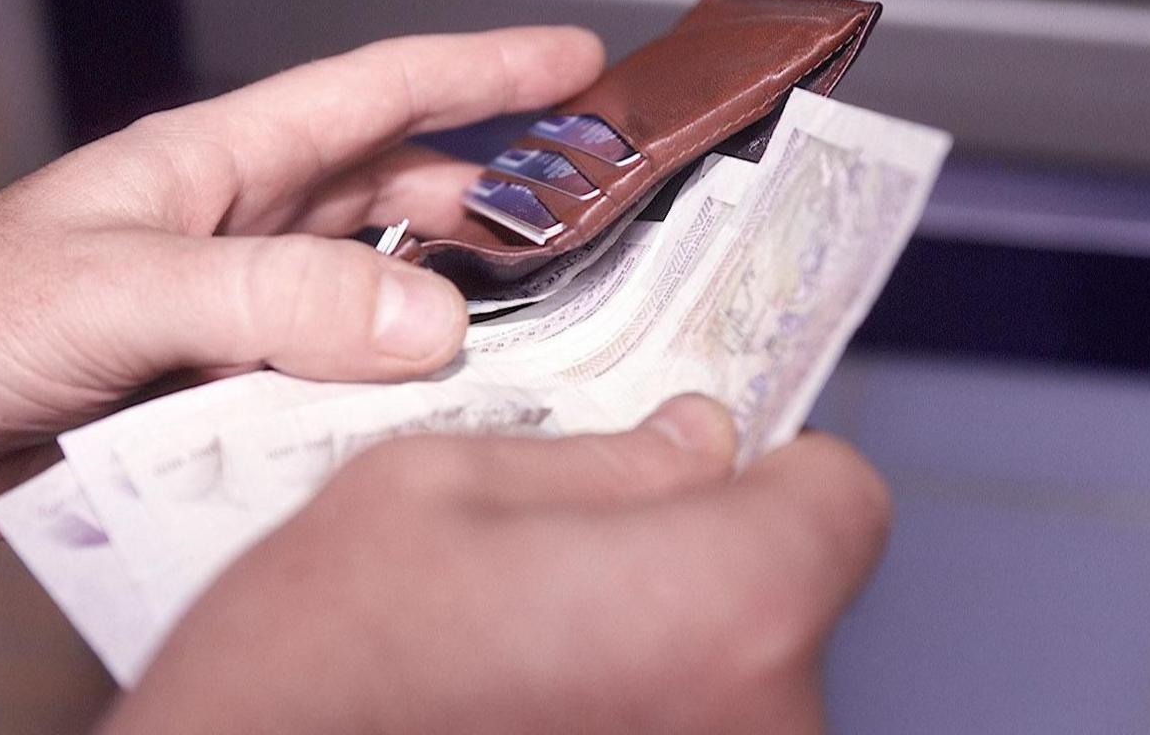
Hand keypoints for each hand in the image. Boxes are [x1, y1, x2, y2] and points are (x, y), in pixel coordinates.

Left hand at [0, 27, 605, 552]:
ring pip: (371, 298)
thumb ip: (269, 299)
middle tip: (585, 222)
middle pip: (395, 194)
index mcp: (216, 167)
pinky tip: (422, 429)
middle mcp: (237, 235)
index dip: (482, 72)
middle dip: (494, 197)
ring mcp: (230, 318)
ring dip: (447, 310)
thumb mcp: (116, 290)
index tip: (575, 64)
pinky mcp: (212, 397)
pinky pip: (328, 387)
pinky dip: (382, 403)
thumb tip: (423, 320)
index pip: (375, 93)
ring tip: (533, 334)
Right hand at [104, 396, 889, 734]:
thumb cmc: (307, 675)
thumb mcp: (429, 490)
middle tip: (576, 562)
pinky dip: (638, 718)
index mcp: (720, 601)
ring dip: (665, 651)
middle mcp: (761, 724)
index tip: (709, 466)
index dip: (773, 468)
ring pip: (739, 679)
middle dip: (703, 558)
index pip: (842, 501)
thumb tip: (696, 442)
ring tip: (533, 655)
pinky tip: (533, 713)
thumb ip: (596, 458)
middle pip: (788, 596)